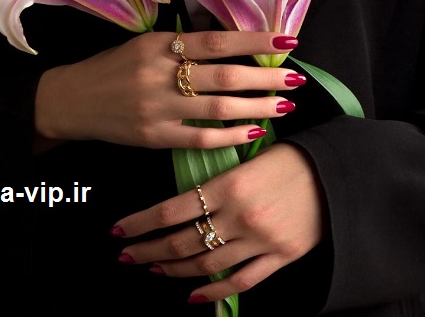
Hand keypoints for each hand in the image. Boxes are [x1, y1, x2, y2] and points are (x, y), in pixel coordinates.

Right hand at [34, 31, 304, 148]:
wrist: (72, 101)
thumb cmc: (111, 69)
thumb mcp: (142, 45)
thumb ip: (180, 47)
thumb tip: (230, 47)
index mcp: (158, 46)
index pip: (217, 40)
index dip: (256, 39)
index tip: (287, 40)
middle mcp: (159, 74)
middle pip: (225, 75)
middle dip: (266, 77)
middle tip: (296, 80)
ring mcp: (158, 108)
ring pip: (218, 108)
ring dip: (256, 107)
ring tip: (284, 105)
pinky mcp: (154, 137)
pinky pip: (201, 138)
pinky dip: (230, 136)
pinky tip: (253, 131)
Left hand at [111, 143, 326, 302]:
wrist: (336, 173)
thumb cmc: (289, 158)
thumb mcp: (248, 159)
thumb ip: (216, 183)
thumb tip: (183, 201)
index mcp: (229, 185)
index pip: (171, 210)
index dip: (141, 223)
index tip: (119, 231)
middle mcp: (240, 216)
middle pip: (182, 241)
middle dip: (149, 250)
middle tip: (127, 255)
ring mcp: (259, 241)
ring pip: (206, 264)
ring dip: (174, 270)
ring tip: (153, 270)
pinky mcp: (279, 257)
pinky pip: (241, 282)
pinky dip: (214, 293)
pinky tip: (193, 296)